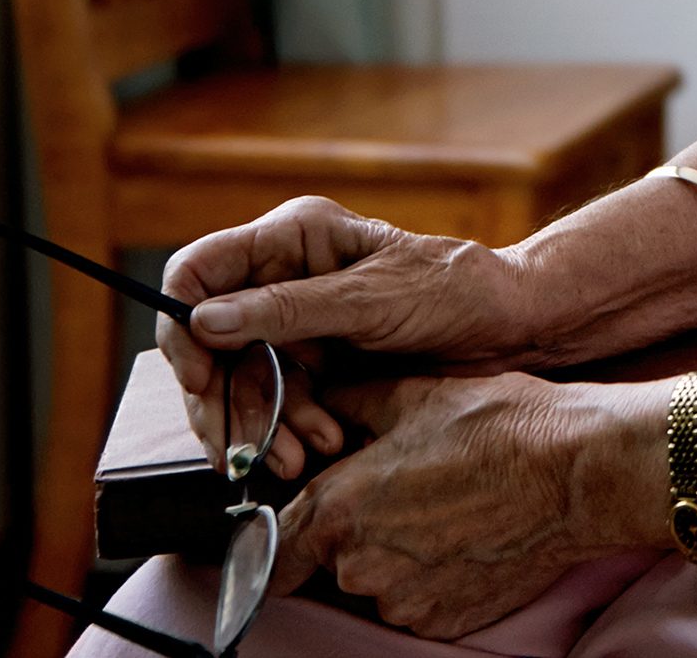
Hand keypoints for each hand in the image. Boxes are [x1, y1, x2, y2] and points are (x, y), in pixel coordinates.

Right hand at [159, 196, 539, 479]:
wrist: (513, 329)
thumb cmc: (455, 289)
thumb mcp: (371, 299)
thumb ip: (288, 310)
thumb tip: (204, 320)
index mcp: (292, 238)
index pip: (199, 272)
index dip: (182, 326)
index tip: (200, 380)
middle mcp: (284, 280)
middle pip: (209, 342)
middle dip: (223, 400)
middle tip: (236, 448)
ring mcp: (298, 327)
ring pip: (241, 383)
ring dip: (260, 426)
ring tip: (297, 457)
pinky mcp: (317, 368)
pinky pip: (278, 406)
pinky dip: (289, 432)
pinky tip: (321, 448)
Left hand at [271, 374, 643, 638]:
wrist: (575, 472)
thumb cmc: (501, 427)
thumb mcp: (416, 393)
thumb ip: (354, 403)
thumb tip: (329, 403)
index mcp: (340, 508)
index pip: (272, 547)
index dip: (277, 536)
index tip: (291, 531)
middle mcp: (361, 566)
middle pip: (332, 560)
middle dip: (357, 530)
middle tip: (406, 491)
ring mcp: (404, 602)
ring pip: (378, 581)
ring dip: (396, 555)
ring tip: (446, 509)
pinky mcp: (443, 623)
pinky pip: (418, 600)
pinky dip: (433, 575)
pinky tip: (466, 535)